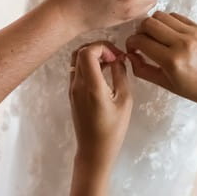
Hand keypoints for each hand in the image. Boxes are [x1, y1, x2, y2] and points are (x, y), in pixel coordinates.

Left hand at [69, 42, 131, 168]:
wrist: (94, 150)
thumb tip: (119, 59)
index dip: (103, 47)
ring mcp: (72, 89)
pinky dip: (89, 65)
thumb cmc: (113, 130)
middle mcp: (77, 85)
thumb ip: (121, 76)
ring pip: (76, 60)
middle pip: (80, 51)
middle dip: (98, 48)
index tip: (117, 56)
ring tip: (110, 63)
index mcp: (91, 87)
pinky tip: (103, 72)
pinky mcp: (72, 93)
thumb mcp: (125, 102)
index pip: (87, 52)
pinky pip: (77, 70)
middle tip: (114, 56)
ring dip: (92, 55)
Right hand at [126, 12, 196, 111]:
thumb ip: (142, 69)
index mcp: (171, 60)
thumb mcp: (164, 84)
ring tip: (155, 36)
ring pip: (161, 16)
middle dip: (140, 31)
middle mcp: (181, 43)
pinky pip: (176, 16)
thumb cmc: (193, 89)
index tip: (132, 48)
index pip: (141, 41)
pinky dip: (167, 22)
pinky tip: (168, 33)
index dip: (131, 43)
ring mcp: (191, 33)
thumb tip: (130, 55)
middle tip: (142, 41)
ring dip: (153, 24)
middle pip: (148, 23)